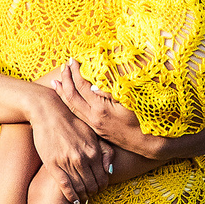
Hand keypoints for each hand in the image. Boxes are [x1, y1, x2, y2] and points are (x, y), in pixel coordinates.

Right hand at [27, 88, 110, 201]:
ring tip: (82, 197)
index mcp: (94, 151)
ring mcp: (67, 162)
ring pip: (80, 188)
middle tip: (90, 194)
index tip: (99, 188)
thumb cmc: (72, 122)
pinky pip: (65, 186)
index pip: (103, 178)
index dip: (102, 186)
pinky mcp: (53, 164)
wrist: (48, 113)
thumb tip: (110, 170)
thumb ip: (104, 151)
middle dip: (93, 193)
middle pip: (92, 186)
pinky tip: (73, 199)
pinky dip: (71, 196)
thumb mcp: (92, 133)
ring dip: (83, 196)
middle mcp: (82, 158)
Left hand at [44, 62, 166, 158]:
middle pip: (72, 97)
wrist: (147, 143)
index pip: (83, 87)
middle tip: (63, 66)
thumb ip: (111, 92)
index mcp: (101, 109)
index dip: (76, 73)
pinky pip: (78, 114)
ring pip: (72, 107)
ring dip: (64, 93)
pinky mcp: (97, 130)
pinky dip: (70, 104)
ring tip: (57, 81)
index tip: (73, 61)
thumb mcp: (130, 102)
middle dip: (66, 80)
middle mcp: (94, 118)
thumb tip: (93, 85)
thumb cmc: (143, 120)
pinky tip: (68, 99)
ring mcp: (94, 125)